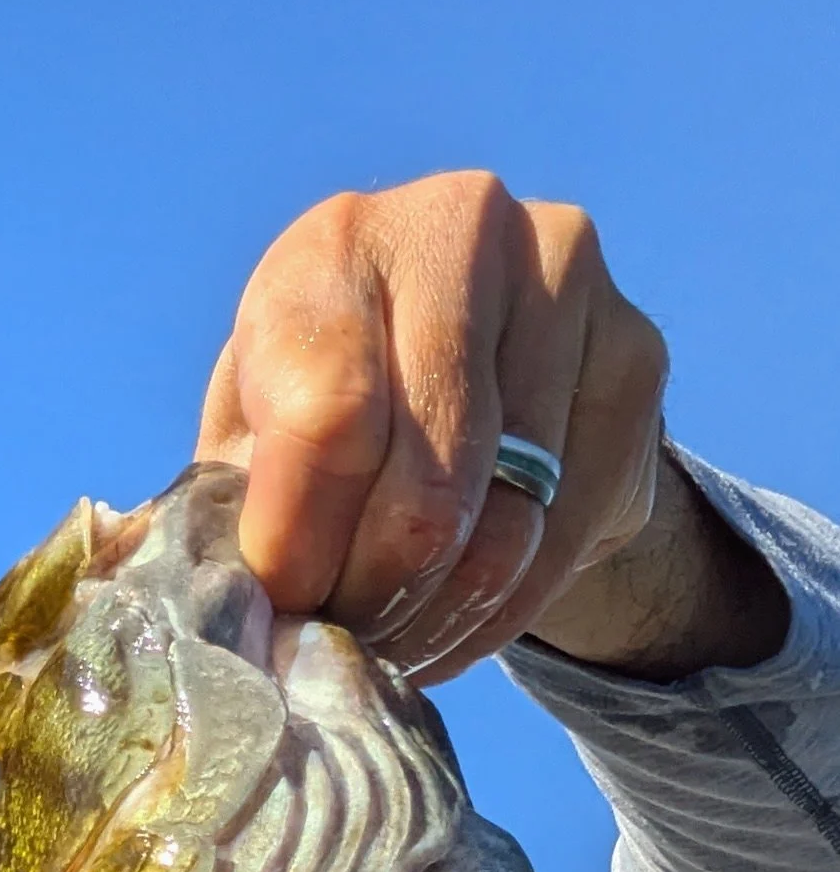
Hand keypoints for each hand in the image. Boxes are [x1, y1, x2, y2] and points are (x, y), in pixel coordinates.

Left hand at [195, 174, 781, 682]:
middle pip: (425, 489)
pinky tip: (456, 624)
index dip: (301, 546)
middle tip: (343, 640)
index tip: (286, 608)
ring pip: (501, 531)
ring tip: (393, 641)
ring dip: (435, 620)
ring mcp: (563, 279)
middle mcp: (458, 230)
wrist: (473, 358)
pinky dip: (499, 616)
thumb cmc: (331, 401)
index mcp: (335, 245)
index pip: (328, 422)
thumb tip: (235, 620)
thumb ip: (238, 509)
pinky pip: (564, 541)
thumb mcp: (254, 436)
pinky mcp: (635, 351)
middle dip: (372, 597)